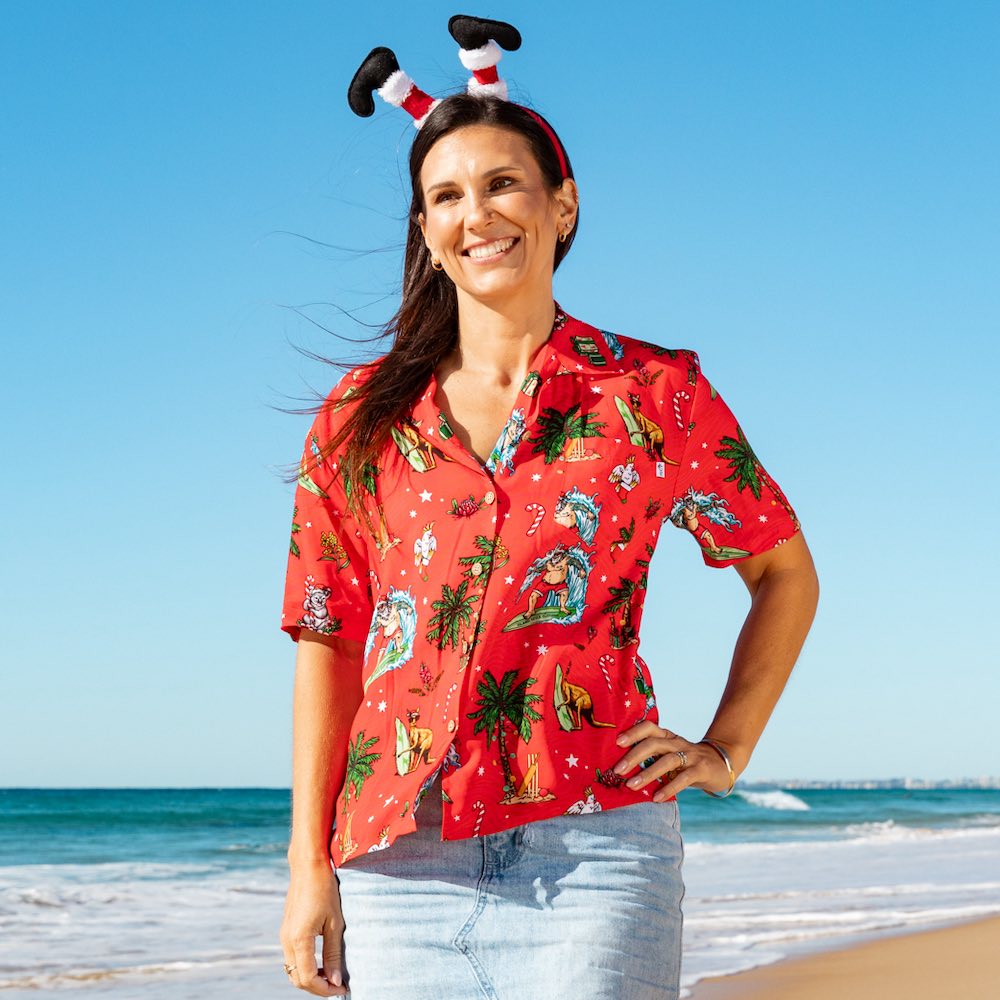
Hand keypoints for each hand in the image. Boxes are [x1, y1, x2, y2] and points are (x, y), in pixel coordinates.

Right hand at [280, 861, 349, 995]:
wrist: (308, 866)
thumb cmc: (325, 890)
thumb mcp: (335, 922)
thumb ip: (333, 953)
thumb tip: (335, 981)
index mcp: (299, 939)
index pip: (308, 978)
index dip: (325, 989)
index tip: (343, 989)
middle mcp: (287, 940)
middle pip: (297, 979)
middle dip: (317, 988)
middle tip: (338, 986)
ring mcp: (284, 935)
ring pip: (292, 970)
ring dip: (310, 978)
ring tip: (332, 975)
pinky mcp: (286, 930)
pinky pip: (292, 958)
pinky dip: (305, 967)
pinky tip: (321, 962)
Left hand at [612, 723, 736, 799]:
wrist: (721, 764)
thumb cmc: (686, 762)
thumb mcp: (669, 755)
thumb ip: (651, 758)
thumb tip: (621, 770)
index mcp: (667, 736)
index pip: (649, 727)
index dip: (633, 732)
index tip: (617, 742)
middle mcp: (677, 742)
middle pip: (654, 743)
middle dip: (634, 756)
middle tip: (617, 770)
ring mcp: (691, 755)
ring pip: (667, 760)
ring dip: (647, 773)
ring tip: (631, 785)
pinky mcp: (702, 769)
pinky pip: (684, 778)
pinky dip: (669, 788)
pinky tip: (656, 798)